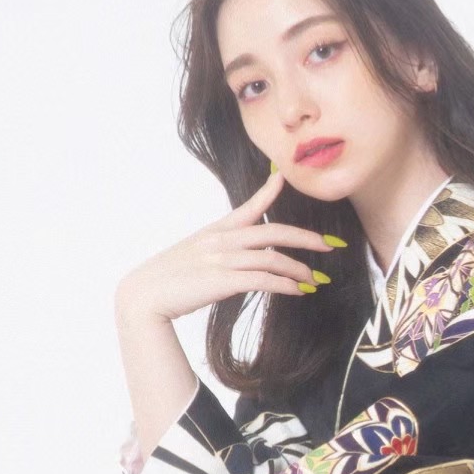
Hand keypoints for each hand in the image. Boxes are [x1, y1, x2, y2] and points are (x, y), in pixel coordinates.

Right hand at [114, 164, 343, 323]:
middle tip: (330, 246)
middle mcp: (222, 240)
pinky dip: (286, 286)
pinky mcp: (223, 281)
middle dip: (307, 239)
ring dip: (300, 271)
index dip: (268, 191)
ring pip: (274, 259)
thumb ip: (219, 251)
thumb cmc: (169, 280)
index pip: (248, 206)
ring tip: (316, 281)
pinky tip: (298, 292)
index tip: (283, 176)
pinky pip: (265, 280)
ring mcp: (223, 259)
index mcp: (216, 231)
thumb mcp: (194, 255)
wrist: (144, 296)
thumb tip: (242, 258)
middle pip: (274, 233)